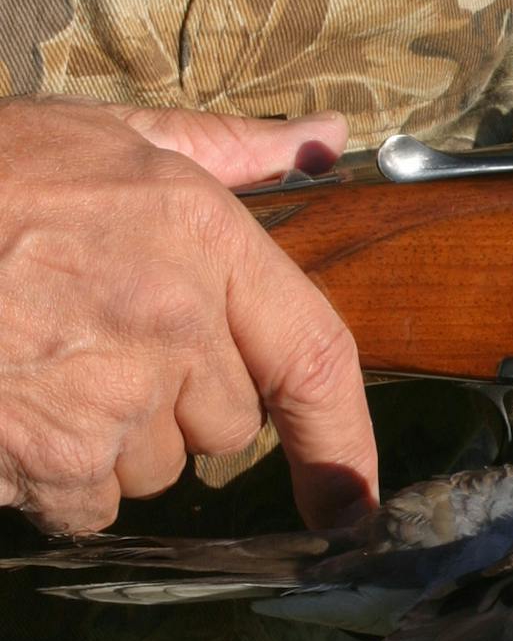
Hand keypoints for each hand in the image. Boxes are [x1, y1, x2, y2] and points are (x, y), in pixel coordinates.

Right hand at [0, 97, 377, 532]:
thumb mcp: (109, 135)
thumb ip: (233, 147)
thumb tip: (329, 138)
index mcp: (205, 239)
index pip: (317, 358)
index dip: (344, 443)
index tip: (351, 505)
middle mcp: (174, 323)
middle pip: (229, 423)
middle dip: (184, 403)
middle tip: (106, 341)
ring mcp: (110, 396)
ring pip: (157, 469)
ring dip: (118, 441)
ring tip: (45, 363)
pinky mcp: (48, 458)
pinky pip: (89, 505)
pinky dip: (58, 479)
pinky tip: (16, 409)